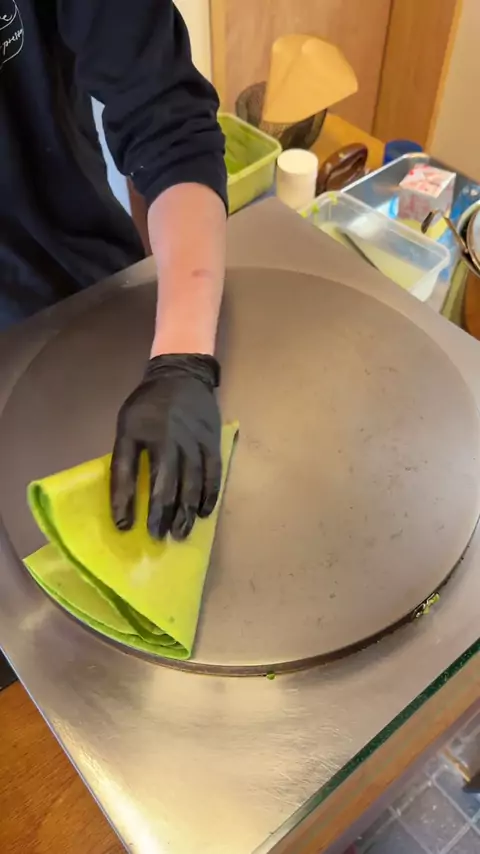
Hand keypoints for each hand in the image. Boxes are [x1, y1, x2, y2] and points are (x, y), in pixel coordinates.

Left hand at [110, 354, 220, 540]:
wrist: (182, 375)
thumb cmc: (148, 405)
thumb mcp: (126, 425)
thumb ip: (125, 459)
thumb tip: (124, 498)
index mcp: (141, 432)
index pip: (129, 472)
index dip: (125, 500)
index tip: (124, 527)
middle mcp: (170, 439)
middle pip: (166, 483)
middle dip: (162, 513)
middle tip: (158, 538)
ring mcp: (195, 441)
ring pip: (192, 483)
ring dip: (186, 511)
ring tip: (181, 533)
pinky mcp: (213, 442)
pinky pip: (214, 474)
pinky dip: (209, 495)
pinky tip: (204, 513)